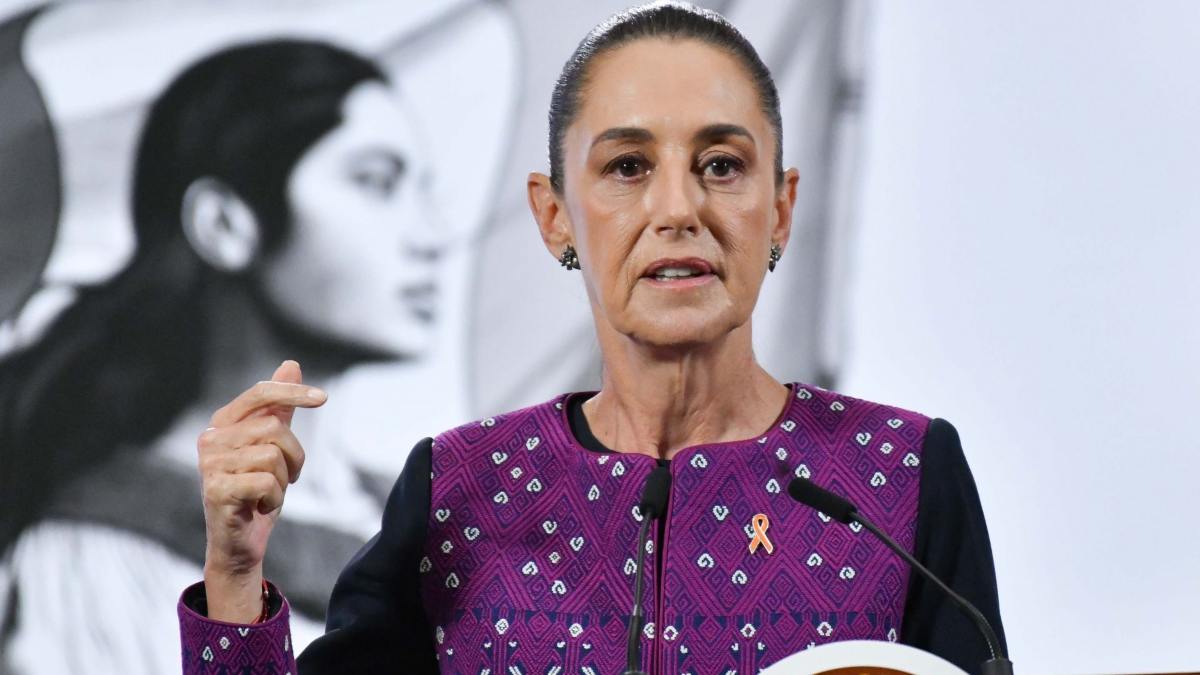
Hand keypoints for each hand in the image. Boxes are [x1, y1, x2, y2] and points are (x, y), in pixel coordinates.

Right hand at [197, 360, 325, 621]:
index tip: (324, 398)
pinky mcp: (215, 490)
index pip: (260, 393)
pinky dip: (274, 498)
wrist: (240, 542)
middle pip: (274, 428)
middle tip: (287, 477)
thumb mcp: (274, 446)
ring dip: (284, 481)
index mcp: (224, 422)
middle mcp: (211, 438)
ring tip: (269, 494)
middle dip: (295, 456)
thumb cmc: (257, 491)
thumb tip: (290, 364)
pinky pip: (266, 482)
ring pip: (273, 456)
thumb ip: (280, 408)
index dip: (293, 392)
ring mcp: (209, 465)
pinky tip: (259, 507)